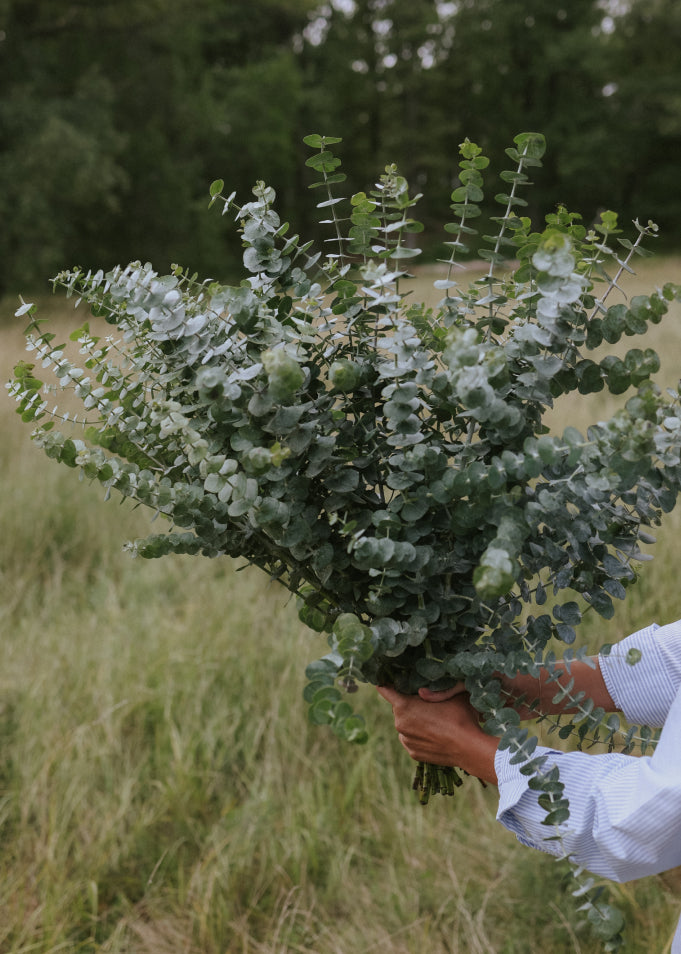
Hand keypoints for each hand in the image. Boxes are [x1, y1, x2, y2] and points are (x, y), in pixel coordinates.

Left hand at [377, 685, 498, 784]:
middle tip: (427, 703)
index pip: (384, 689)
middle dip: (410, 704)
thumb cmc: (460, 716)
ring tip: (435, 721)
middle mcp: (399, 723)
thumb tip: (420, 690)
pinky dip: (419, 736)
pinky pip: (412, 739)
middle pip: (399, 707)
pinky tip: (435, 734)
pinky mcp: (413, 753)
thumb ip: (433, 687)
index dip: (387, 683)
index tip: (387, 679)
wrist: (469, 748)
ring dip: (414, 721)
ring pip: (406, 724)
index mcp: (403, 705)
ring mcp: (406, 740)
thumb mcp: (450, 692)